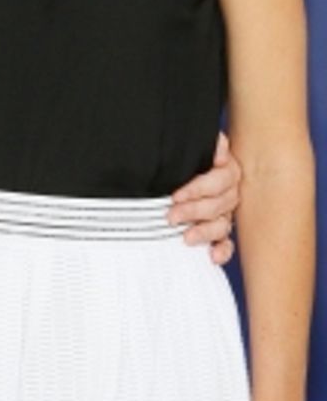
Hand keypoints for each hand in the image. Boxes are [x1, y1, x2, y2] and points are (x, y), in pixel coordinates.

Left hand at [167, 132, 238, 262]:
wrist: (173, 171)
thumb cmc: (183, 160)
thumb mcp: (191, 148)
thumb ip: (209, 144)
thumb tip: (219, 148)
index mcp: (226, 170)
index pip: (219, 180)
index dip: (198, 188)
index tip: (176, 194)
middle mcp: (229, 192)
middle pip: (219, 204)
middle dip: (193, 211)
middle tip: (171, 215)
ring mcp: (225, 213)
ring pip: (222, 225)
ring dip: (205, 232)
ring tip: (186, 237)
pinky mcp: (219, 231)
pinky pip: (227, 244)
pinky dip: (222, 251)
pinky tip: (213, 256)